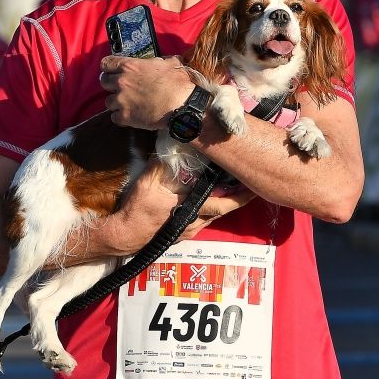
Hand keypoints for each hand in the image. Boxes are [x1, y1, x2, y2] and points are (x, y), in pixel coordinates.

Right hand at [95, 162, 250, 255]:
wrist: (125, 235)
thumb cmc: (136, 210)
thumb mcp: (146, 183)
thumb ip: (160, 164)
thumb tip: (170, 143)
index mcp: (189, 209)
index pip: (222, 204)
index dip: (239, 197)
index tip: (253, 187)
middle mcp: (194, 222)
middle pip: (223, 212)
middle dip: (238, 200)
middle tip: (251, 187)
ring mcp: (188, 231)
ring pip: (213, 217)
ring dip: (223, 205)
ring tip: (233, 190)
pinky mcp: (181, 234)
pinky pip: (202, 222)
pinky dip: (210, 211)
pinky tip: (208, 201)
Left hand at [98, 55, 191, 129]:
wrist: (182, 105)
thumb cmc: (178, 82)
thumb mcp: (170, 63)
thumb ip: (159, 61)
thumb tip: (163, 61)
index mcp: (130, 67)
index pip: (106, 63)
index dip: (109, 68)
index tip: (112, 71)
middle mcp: (121, 82)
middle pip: (103, 82)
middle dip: (110, 85)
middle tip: (120, 89)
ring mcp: (121, 100)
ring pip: (108, 102)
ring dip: (116, 103)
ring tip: (127, 105)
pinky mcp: (124, 117)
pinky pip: (114, 118)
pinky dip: (120, 118)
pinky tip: (130, 116)